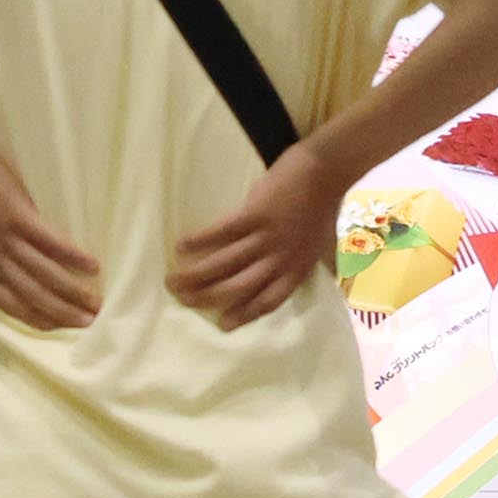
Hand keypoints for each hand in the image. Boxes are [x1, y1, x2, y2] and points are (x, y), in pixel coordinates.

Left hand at [0, 135, 101, 331]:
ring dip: (74, 291)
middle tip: (92, 322)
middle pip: (35, 297)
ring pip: (46, 275)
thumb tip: (29, 273)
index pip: (14, 307)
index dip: (41, 321)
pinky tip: (93, 266)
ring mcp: (7, 241)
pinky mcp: (19, 219)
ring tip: (97, 302)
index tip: (65, 330)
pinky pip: (51, 243)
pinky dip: (73, 256)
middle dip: (65, 313)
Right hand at [170, 143, 340, 329]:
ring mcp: (266, 237)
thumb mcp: (322, 246)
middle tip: (183, 301)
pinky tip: (180, 246)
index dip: (244, 314)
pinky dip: (200, 240)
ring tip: (173, 281)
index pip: (268, 301)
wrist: (324, 173)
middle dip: (208, 297)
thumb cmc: (322, 208)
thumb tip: (307, 281)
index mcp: (297, 269)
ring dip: (196, 274)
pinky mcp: (253, 214)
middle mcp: (280, 259)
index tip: (222, 324)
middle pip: (239, 287)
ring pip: (226, 263)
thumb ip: (310, 265)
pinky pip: (222, 232)